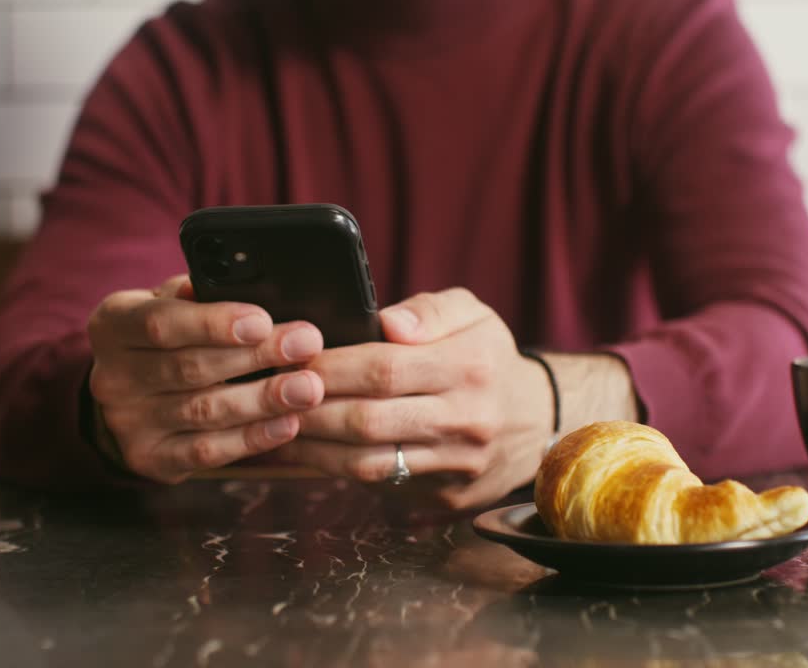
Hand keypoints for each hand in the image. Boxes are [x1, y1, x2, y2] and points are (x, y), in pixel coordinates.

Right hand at [86, 275, 325, 482]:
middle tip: (306, 345)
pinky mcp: (153, 459)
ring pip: (205, 411)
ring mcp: (129, 423)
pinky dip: (252, 438)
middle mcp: (113, 377)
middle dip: (257, 356)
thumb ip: (199, 294)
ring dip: (264, 400)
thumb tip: (250, 290)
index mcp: (114, 325)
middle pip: (191, 368)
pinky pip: (208, 452)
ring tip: (308, 387)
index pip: (161, 323)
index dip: (214, 323)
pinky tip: (288, 423)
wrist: (133, 397)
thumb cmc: (167, 337)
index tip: (262, 321)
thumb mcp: (170, 303)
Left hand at [272, 288, 553, 510]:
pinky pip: (383, 485)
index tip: (291, 360)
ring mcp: (458, 465)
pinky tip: (313, 452)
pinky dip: (340, 470)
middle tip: (271, 396)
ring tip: (281, 427)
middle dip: (310, 409)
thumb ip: (429, 310)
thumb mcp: (473, 314)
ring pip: (370, 463)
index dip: (329, 367)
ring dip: (316, 448)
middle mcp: (466, 419)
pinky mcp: (448, 497)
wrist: (536, 421)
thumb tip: (387, 320)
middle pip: (368, 420)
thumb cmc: (488, 359)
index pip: (383, 368)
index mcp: (470, 365)